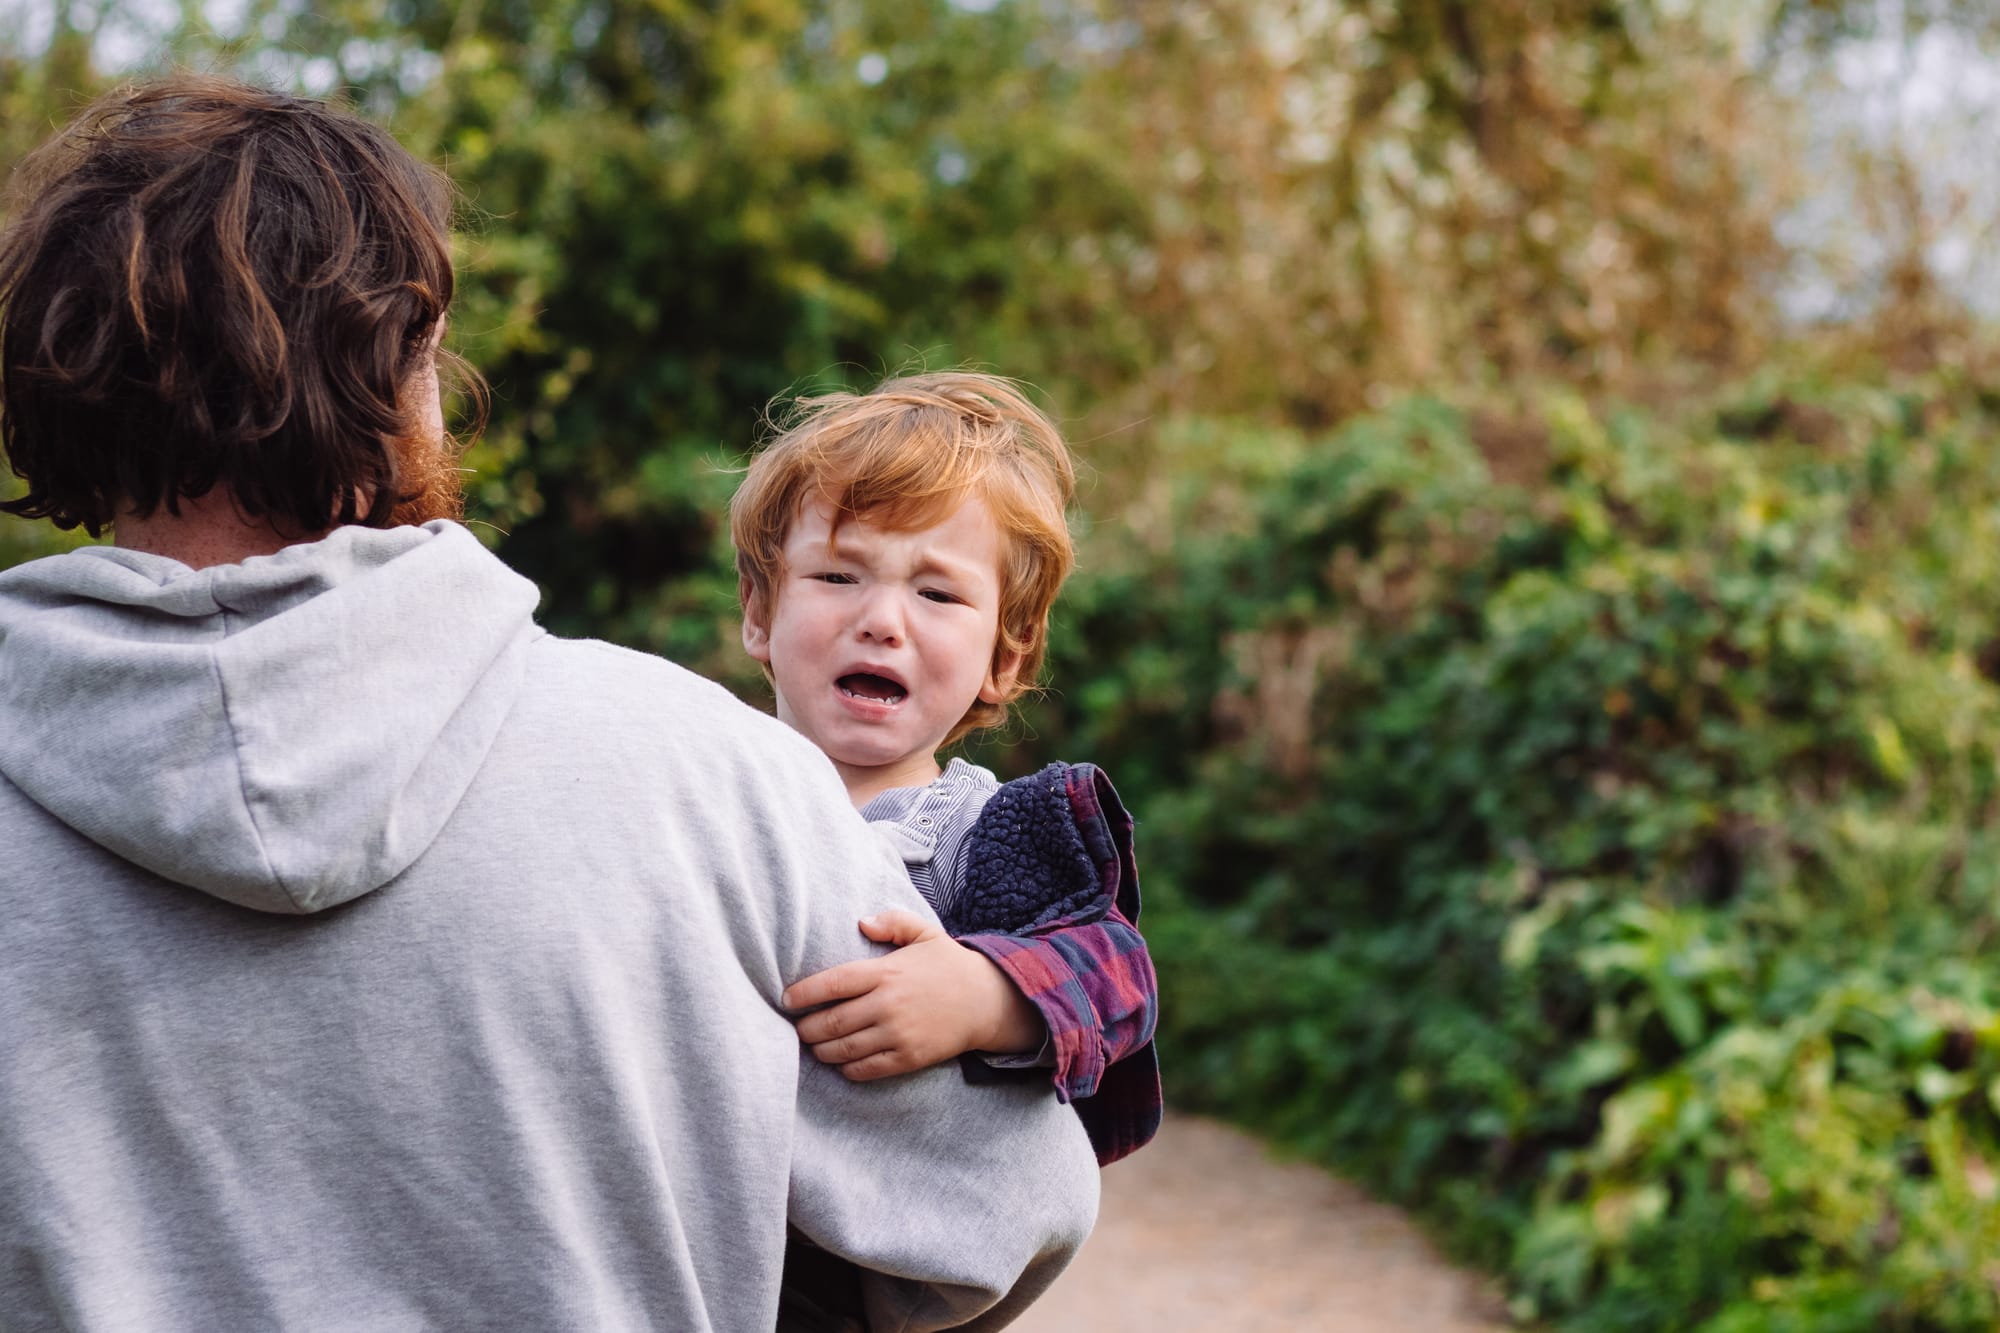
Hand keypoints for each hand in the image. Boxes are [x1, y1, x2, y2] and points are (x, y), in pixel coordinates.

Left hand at [782, 910, 1046, 1080]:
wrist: (987, 1002)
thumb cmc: (948, 965)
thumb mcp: (924, 932)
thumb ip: (893, 921)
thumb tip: (861, 922)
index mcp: (887, 972)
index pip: (833, 983)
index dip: (803, 994)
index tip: (786, 1000)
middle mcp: (889, 1004)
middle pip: (832, 1022)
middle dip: (806, 1028)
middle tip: (797, 1028)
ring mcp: (899, 1034)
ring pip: (844, 1049)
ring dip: (822, 1050)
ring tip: (815, 1046)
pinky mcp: (909, 1057)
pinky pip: (867, 1069)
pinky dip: (847, 1069)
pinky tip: (841, 1063)